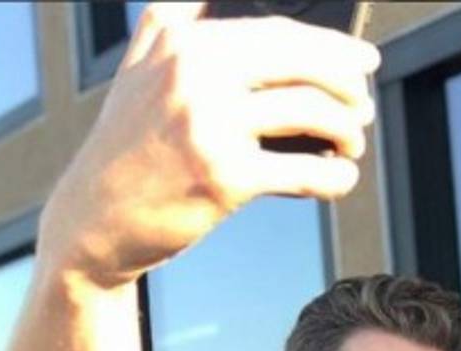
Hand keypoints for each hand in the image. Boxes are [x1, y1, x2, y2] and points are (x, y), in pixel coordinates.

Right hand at [41, 2, 379, 288]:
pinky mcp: (224, 178)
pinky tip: (340, 178)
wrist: (94, 219)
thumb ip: (172, 20)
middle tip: (366, 105)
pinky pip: (302, 171)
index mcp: (184, 43)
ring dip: (346, 130)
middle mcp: (196, 75)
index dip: (332, 47)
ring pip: (309, 113)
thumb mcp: (138, 68)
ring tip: (352, 144)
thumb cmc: (126, 150)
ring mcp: (210, 126)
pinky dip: (334, 177)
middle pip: (301, 65)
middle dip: (348, 84)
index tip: (364, 61)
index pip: (279, 33)